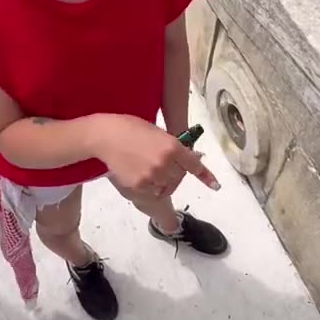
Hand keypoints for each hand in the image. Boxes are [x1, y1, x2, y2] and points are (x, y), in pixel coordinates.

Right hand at [91, 115, 219, 197]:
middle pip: (180, 178)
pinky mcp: (139, 186)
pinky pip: (152, 192)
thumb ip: (173, 147)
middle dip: (175, 173)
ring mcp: (152, 176)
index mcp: (173, 146)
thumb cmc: (130, 128)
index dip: (205, 175)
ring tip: (148, 169)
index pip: (193, 165)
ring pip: (167, 187)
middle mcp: (166, 163)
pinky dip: (150, 187)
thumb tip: (189, 159)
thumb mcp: (157, 133)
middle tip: (161, 164)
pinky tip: (139, 173)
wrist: (105, 136)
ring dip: (163, 182)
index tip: (215, 185)